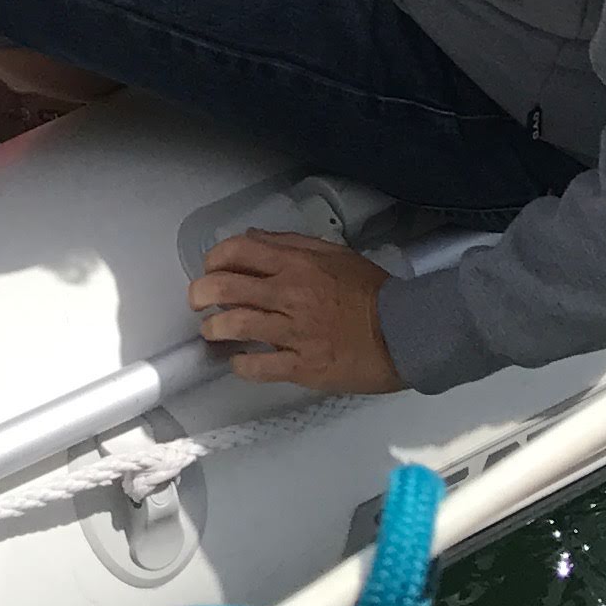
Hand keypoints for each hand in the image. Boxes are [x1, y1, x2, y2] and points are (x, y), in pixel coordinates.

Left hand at [189, 228, 405, 392]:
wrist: (406, 332)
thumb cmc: (372, 292)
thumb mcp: (335, 254)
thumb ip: (292, 244)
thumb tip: (254, 239)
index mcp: (297, 263)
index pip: (237, 250)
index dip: (214, 258)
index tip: (211, 269)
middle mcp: (290, 294)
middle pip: (225, 287)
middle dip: (200, 293)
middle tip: (199, 302)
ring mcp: (294, 332)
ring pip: (234, 325)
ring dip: (214, 329)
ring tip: (214, 332)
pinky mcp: (302, 366)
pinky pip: (258, 367)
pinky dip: (241, 364)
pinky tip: (240, 361)